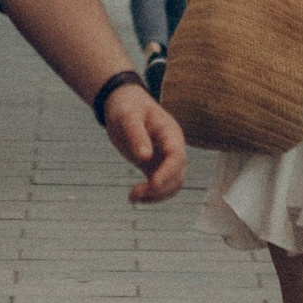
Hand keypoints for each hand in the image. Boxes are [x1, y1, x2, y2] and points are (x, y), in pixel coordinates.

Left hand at [103, 85, 186, 201]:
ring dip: (155, 196)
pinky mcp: (154, 167)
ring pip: (171, 185)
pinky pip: (160, 186)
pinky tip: (133, 198)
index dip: (168, 172)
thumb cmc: (128, 106)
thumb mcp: (128, 116)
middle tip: (136, 192)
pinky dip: (150, 195)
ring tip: (133, 198)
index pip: (177, 156)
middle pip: (178, 175)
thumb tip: (145, 157)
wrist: (125, 104)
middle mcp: (172, 148)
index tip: (153, 184)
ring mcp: (165, 159)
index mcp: (170, 133)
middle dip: (160, 188)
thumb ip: (137, 135)